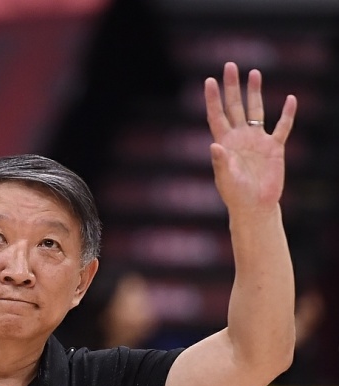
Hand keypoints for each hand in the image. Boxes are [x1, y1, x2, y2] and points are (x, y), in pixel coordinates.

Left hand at [204, 62, 296, 214]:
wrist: (255, 206)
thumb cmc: (235, 194)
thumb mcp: (225, 179)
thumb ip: (220, 162)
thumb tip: (214, 146)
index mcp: (224, 143)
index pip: (216, 115)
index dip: (212, 98)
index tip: (209, 80)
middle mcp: (240, 137)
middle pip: (235, 106)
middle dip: (232, 87)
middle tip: (230, 65)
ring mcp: (257, 140)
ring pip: (256, 111)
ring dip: (255, 92)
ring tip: (254, 73)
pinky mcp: (274, 148)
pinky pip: (282, 127)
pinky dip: (287, 114)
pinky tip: (290, 99)